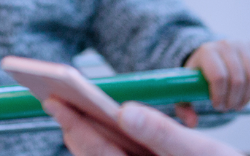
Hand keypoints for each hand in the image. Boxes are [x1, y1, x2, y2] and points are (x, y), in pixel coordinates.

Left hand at [44, 98, 241, 155]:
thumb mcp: (197, 151)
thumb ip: (161, 132)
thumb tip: (125, 110)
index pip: (99, 152)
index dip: (76, 126)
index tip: (56, 103)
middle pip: (93, 154)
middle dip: (73, 126)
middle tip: (52, 99)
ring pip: (102, 154)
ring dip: (85, 132)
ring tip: (67, 105)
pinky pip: (116, 153)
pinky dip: (104, 137)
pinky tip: (98, 119)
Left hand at [183, 39, 249, 110]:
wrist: (211, 55)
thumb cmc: (198, 77)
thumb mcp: (185, 91)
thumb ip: (184, 109)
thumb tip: (193, 123)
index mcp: (206, 52)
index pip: (218, 77)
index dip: (220, 97)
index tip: (217, 106)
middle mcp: (225, 45)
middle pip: (237, 79)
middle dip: (235, 100)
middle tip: (229, 108)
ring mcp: (242, 44)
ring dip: (249, 95)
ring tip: (240, 103)